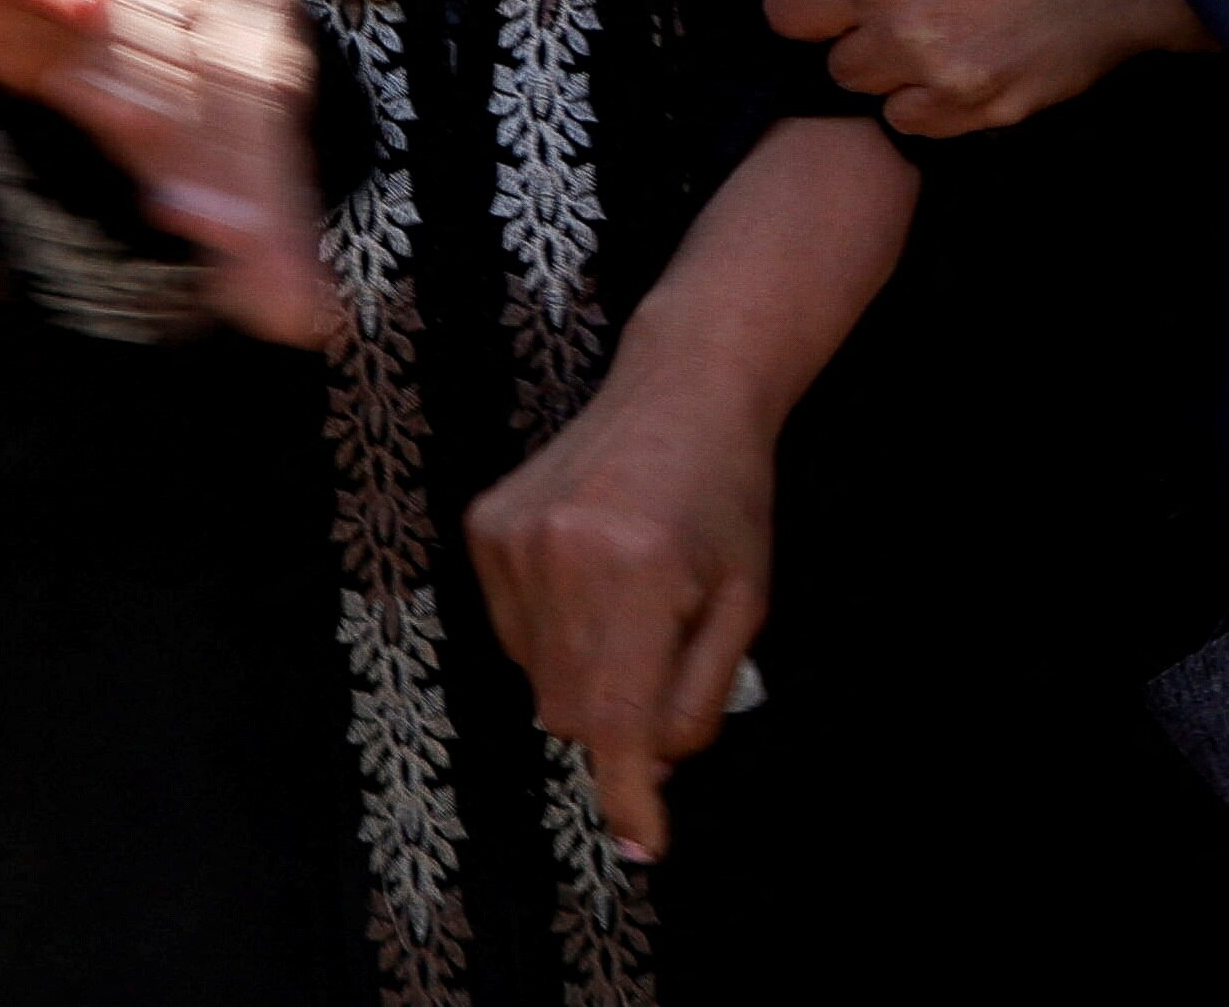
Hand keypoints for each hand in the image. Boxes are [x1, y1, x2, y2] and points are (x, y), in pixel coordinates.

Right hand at [473, 116, 912, 860]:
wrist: (684, 387)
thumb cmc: (729, 495)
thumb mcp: (744, 602)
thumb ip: (699, 693)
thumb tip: (653, 773)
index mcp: (637, 575)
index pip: (616, 722)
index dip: (629, 793)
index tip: (645, 841)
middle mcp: (561, 557)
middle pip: (571, 710)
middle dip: (619, 719)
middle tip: (664, 664)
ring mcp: (511, 539)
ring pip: (535, 676)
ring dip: (584, 672)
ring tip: (634, 600)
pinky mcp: (484, 526)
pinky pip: (510, 628)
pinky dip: (552, 629)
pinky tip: (593, 574)